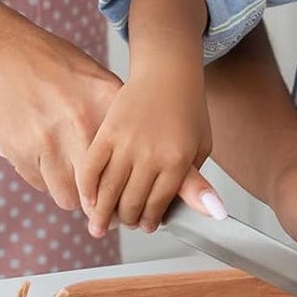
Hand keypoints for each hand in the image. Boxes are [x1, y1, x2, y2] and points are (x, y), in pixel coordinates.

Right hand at [0, 11, 123, 215]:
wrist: (0, 52)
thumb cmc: (51, 62)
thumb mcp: (93, 76)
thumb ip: (114, 111)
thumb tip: (136, 152)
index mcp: (105, 101)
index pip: (127, 161)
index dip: (127, 185)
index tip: (125, 194)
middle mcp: (79, 122)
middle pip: (100, 190)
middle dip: (101, 201)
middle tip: (101, 202)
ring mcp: (47, 140)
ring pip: (68, 197)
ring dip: (72, 194)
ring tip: (72, 180)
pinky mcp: (19, 151)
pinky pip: (40, 186)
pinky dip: (45, 180)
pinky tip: (46, 160)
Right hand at [76, 71, 215, 235]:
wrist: (167, 71)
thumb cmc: (188, 109)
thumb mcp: (202, 146)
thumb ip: (197, 182)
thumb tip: (209, 214)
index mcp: (178, 161)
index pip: (158, 206)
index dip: (150, 221)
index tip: (147, 225)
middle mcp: (151, 155)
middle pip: (131, 204)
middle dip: (127, 220)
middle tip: (125, 223)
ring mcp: (127, 143)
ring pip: (109, 192)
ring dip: (103, 214)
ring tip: (100, 224)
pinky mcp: (107, 131)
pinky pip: (91, 169)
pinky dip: (87, 189)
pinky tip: (88, 199)